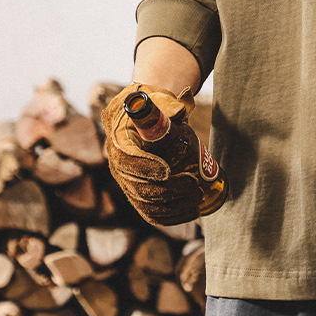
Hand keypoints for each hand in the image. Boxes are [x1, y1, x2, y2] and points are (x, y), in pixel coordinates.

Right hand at [101, 83, 202, 225]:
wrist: (146, 113)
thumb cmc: (153, 104)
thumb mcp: (158, 98)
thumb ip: (168, 103)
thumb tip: (179, 110)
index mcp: (119, 140)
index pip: (127, 159)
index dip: (146, 168)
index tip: (168, 171)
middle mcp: (118, 164)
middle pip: (137, 187)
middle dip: (168, 191)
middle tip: (195, 187)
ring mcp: (127, 181)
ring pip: (145, 203)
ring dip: (172, 207)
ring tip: (197, 199)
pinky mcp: (137, 192)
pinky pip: (149, 211)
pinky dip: (169, 216)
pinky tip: (190, 213)